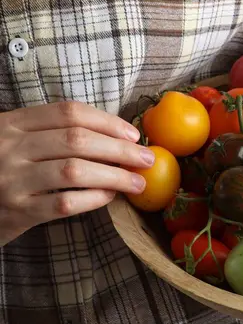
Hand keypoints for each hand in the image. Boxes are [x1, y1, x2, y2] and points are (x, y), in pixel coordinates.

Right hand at [0, 101, 155, 245]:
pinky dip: (94, 198)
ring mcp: (12, 180)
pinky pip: (65, 202)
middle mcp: (10, 147)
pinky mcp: (18, 212)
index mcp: (12, 123)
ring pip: (74, 170)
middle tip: (147, 159)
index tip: (133, 135)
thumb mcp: (16, 141)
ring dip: (114, 175)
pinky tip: (110, 197)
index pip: (68, 112)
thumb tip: (116, 138)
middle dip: (120, 149)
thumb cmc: (2, 170)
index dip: (107, 121)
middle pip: (76, 139)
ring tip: (138, 182)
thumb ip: (51, 134)